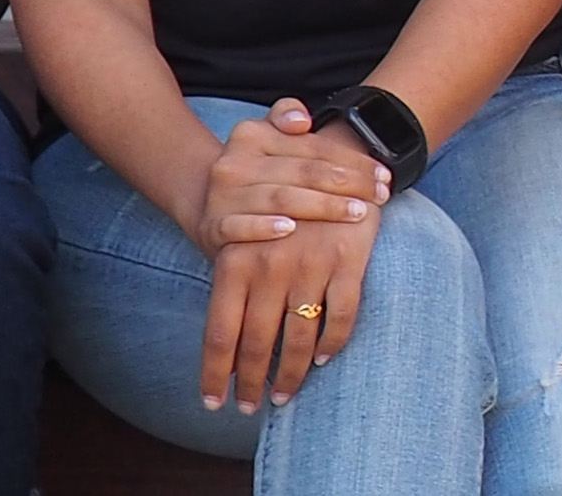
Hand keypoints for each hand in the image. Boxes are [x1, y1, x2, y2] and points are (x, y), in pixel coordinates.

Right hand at [189, 100, 390, 251]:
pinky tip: (289, 229)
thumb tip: (302, 120)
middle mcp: (234, 162)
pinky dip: (263, 227)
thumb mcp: (268, 138)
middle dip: (348, 185)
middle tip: (381, 197)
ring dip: (321, 206)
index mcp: (252, 135)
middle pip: (303, 172)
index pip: (313, 147)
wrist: (203, 202)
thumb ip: (285, 116)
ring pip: (280, 198)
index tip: (385, 176)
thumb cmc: (257, 171)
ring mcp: (222, 196)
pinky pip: (239, 227)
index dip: (354, 161)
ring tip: (356, 213)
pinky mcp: (213, 227)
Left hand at [198, 192, 377, 413]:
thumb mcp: (235, 221)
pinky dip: (331, 344)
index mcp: (235, 261)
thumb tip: (219, 319)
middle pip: (255, 344)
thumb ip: (224, 263)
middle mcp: (268, 268)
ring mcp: (310, 267)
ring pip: (297, 339)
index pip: (220, 333)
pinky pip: (340, 318)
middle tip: (249, 406)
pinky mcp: (347, 263)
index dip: (216, 373)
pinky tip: (321, 360)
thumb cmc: (274, 189)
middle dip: (251, 383)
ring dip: (290, 374)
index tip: (214, 402)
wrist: (333, 155)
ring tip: (284, 396)